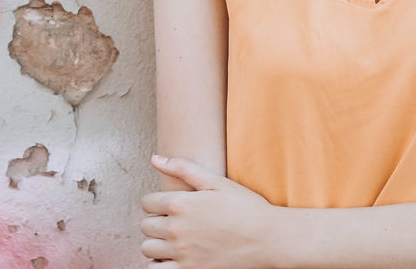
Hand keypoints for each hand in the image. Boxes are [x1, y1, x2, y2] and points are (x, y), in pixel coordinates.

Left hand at [139, 155, 279, 268]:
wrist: (269, 239)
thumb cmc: (246, 208)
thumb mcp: (216, 182)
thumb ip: (182, 168)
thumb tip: (155, 158)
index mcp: (181, 204)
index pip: (147, 203)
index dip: (155, 203)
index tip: (168, 206)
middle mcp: (177, 229)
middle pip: (146, 226)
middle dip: (156, 223)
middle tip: (173, 223)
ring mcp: (182, 253)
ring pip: (147, 249)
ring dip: (155, 244)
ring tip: (172, 241)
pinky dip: (159, 265)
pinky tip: (172, 259)